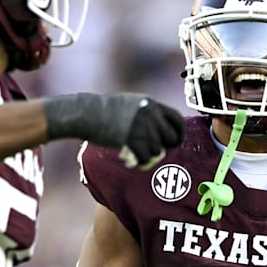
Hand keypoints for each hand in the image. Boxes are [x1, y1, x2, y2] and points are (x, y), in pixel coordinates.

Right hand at [44, 93, 184, 168]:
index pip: (177, 119)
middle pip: (171, 138)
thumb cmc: (106, 110)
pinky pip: (146, 159)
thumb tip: (162, 128)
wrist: (88, 114)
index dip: (179, 132)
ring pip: (157, 151)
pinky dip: (140, 162)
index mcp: (152, 104)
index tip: (174, 140)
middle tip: (153, 150)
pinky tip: (130, 159)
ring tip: (136, 153)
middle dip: (165, 147)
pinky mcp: (133, 141)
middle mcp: (151, 115)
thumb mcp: (132, 104)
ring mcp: (143, 128)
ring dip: (148, 155)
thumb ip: (148, 113)